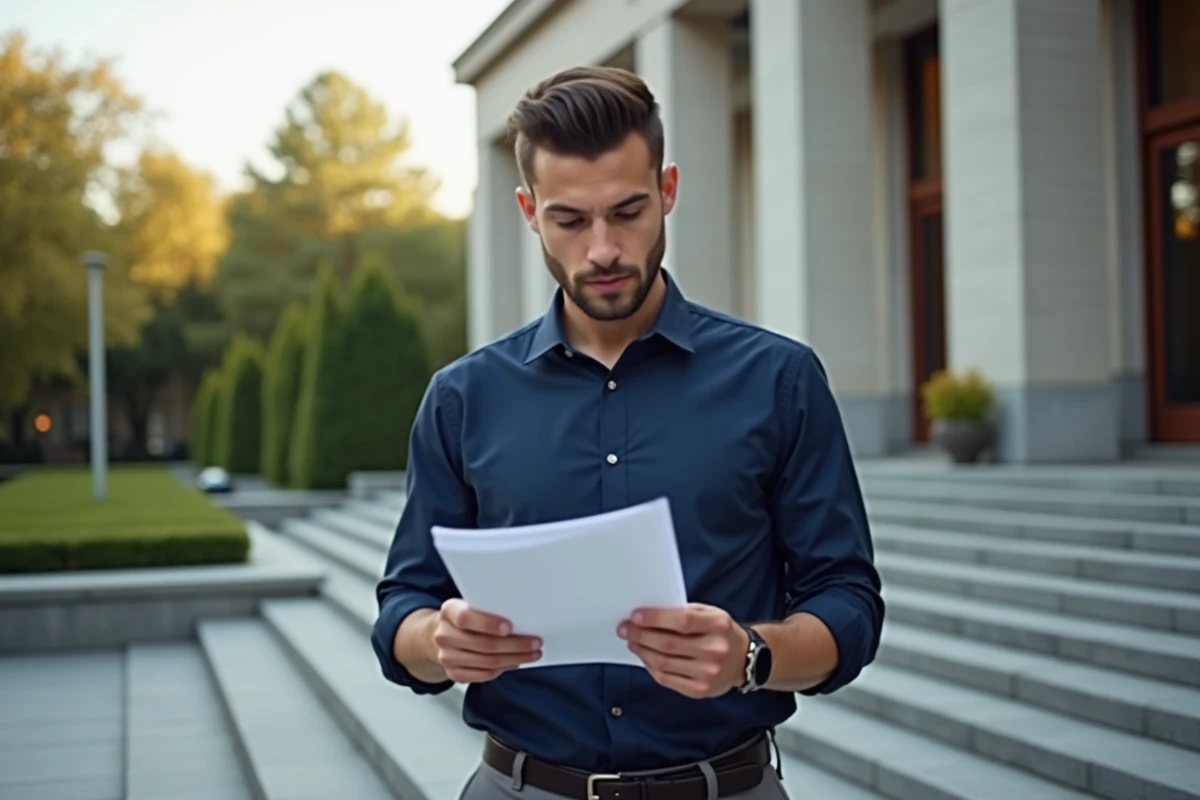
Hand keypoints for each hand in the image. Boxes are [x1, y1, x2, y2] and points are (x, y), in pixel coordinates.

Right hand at [429, 599, 541, 682]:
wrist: (445, 633)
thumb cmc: (467, 617)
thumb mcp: (473, 604)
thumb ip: (490, 608)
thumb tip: (522, 618)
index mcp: (449, 611)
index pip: (465, 618)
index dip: (488, 624)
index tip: (510, 627)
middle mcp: (444, 635)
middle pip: (483, 644)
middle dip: (515, 645)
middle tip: (536, 643)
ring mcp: (447, 656)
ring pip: (487, 662)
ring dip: (515, 658)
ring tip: (533, 654)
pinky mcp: (454, 673)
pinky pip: (484, 674)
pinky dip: (503, 669)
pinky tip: (516, 662)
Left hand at [618, 603, 748, 698]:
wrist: (744, 660)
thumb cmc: (721, 632)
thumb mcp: (709, 613)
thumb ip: (683, 612)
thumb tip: (648, 614)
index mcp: (718, 625)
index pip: (682, 621)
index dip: (655, 619)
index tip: (635, 616)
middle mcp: (715, 650)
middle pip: (668, 644)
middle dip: (641, 635)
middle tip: (625, 629)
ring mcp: (708, 673)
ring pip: (664, 663)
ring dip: (642, 651)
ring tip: (632, 642)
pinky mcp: (700, 690)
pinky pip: (667, 679)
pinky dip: (651, 667)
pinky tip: (645, 657)